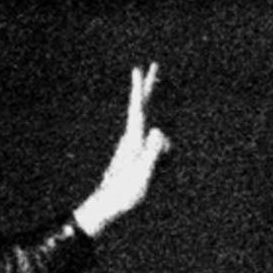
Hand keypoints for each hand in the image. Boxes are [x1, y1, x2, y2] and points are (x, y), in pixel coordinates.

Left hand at [71, 61, 170, 238]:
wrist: (108, 205)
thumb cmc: (126, 191)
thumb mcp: (143, 173)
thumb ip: (152, 150)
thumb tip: (159, 129)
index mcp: (133, 139)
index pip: (138, 109)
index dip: (139, 89)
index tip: (137, 69)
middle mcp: (132, 137)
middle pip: (143, 106)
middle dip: (149, 87)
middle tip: (153, 67)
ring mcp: (134, 144)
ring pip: (158, 136)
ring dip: (164, 151)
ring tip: (152, 175)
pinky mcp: (136, 153)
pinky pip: (157, 148)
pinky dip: (162, 158)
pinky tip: (154, 175)